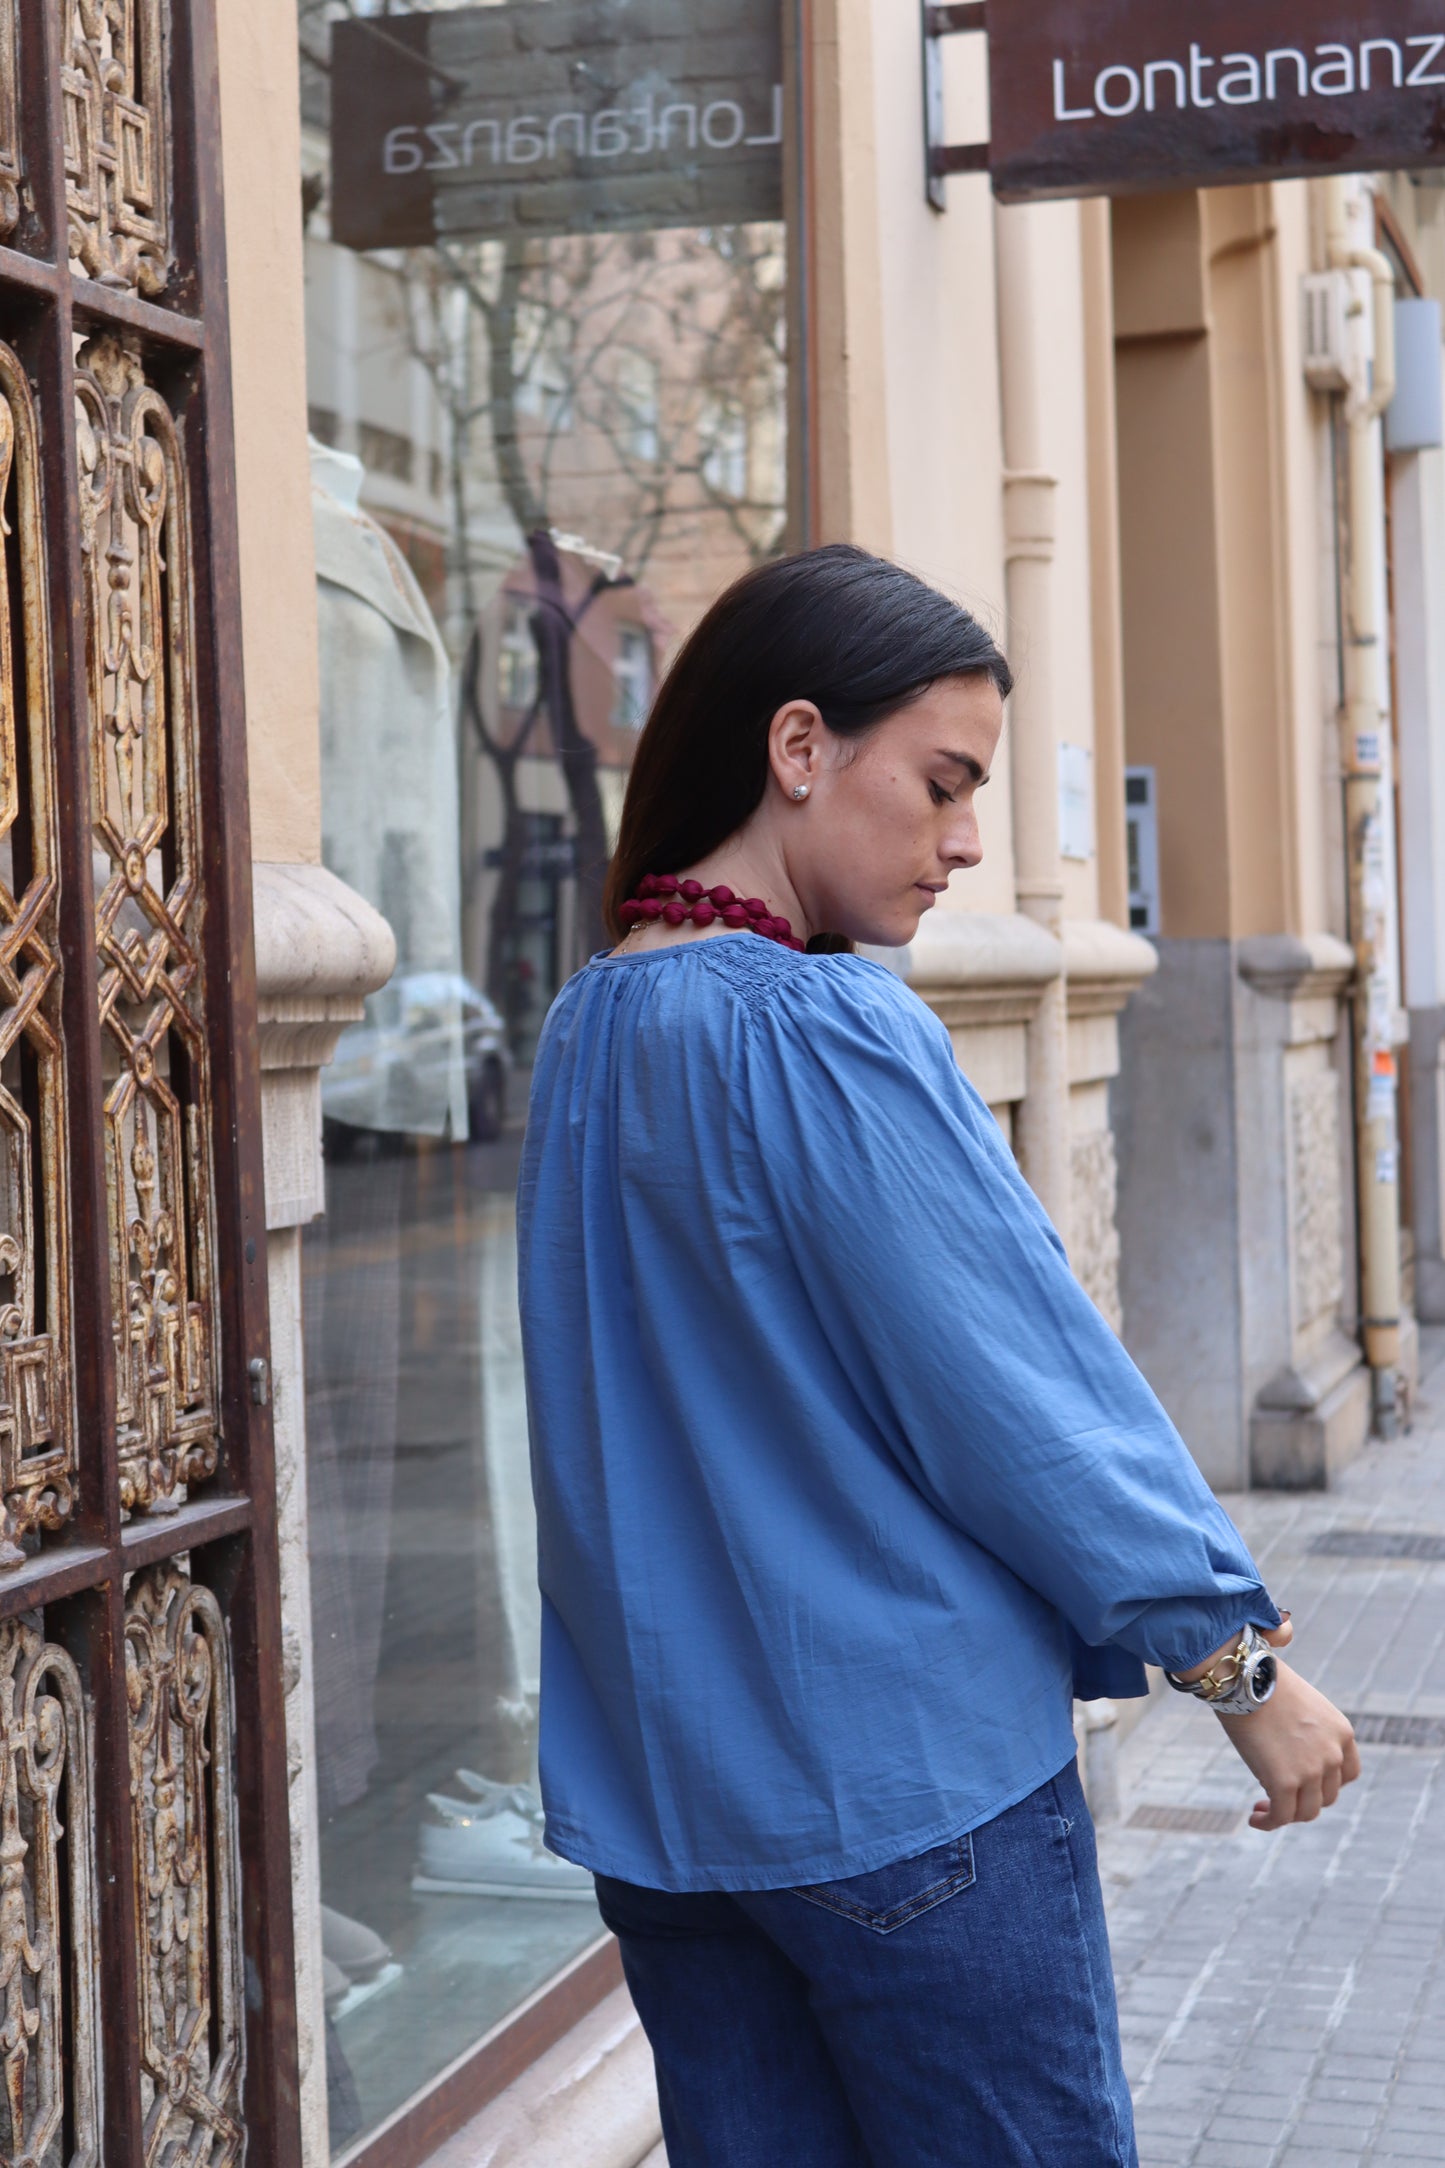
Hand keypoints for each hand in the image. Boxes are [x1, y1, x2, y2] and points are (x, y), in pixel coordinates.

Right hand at [1215, 1636, 1359, 1829]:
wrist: (1242, 1675)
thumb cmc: (1261, 1677)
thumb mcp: (1301, 1700)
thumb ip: (1307, 1722)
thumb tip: (1291, 1688)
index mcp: (1342, 1731)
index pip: (1348, 1773)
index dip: (1326, 1784)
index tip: (1304, 1783)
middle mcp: (1333, 1753)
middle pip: (1326, 1795)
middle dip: (1303, 1799)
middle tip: (1276, 1795)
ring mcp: (1312, 1771)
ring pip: (1306, 1811)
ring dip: (1285, 1814)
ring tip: (1264, 1808)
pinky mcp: (1285, 1783)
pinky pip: (1281, 1817)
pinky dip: (1269, 1822)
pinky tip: (1254, 1817)